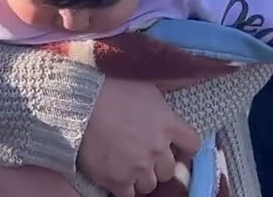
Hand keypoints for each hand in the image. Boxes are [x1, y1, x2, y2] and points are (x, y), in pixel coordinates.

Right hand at [76, 78, 201, 196]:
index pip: (193, 145)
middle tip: (144, 156)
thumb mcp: (147, 87)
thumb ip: (163, 105)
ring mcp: (138, 167)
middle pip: (169, 170)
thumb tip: (175, 98)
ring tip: (128, 167)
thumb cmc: (112, 87)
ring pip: (149, 185)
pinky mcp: (116, 180)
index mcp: (169, 125)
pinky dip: (124, 188)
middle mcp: (158, 150)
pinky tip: (116, 177)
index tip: (175, 148)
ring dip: (142, 178)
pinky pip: (128, 195)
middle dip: (158, 164)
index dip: (184, 148)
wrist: (80, 101)